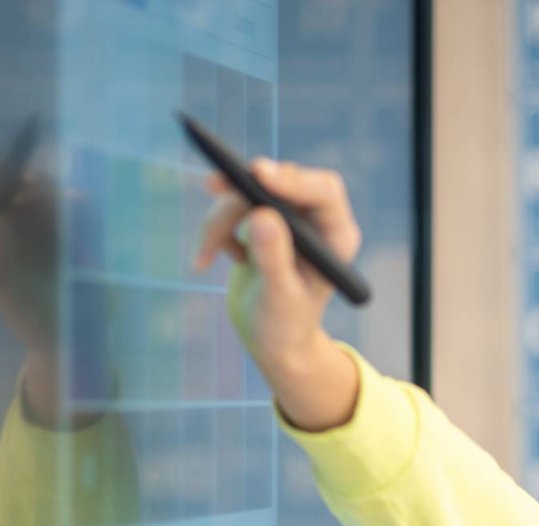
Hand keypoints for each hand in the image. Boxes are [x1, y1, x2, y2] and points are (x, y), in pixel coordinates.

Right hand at [192, 158, 362, 380]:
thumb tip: (261, 216)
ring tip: (202, 258)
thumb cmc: (285, 326)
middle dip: (240, 194)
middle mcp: (315, 220)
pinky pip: (231, 207)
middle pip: (277, 185)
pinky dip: (216, 230)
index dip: (291, 179)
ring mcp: (287, 218)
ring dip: (218, 222)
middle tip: (212, 187)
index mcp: (336, 236)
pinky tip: (216, 258)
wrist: (271, 339)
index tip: (257, 174)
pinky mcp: (261, 220)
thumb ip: (274, 259)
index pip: (323, 191)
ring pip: (246, 195)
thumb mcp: (279, 298)